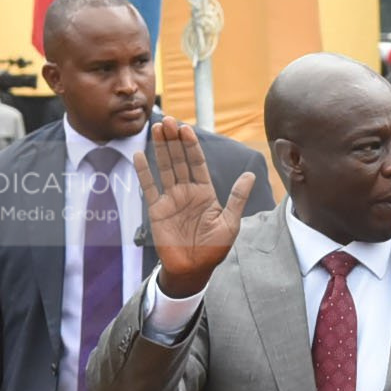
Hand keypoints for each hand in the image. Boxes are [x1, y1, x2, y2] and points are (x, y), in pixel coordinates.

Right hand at [133, 116, 255, 297]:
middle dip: (174, 141)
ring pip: (164, 168)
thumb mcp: (230, 222)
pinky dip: (143, 172)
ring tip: (156, 128)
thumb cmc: (214, 248)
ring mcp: (170, 199)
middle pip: (179, 160)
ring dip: (160, 149)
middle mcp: (187, 192)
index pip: (197, 163)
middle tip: (168, 121)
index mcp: (205, 193)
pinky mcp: (157, 209)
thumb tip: (251, 175)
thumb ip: (237, 198)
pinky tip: (139, 155)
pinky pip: (149, 187)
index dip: (192, 146)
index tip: (187, 129)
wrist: (194, 269)